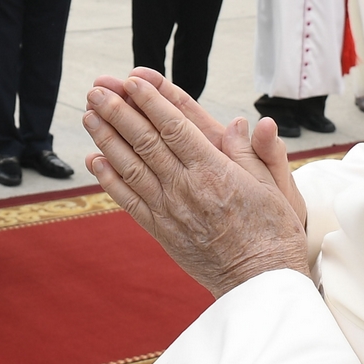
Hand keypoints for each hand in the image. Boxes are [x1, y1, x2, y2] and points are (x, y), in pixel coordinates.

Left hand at [91, 68, 303, 225]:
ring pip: (130, 167)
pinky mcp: (161, 231)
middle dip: (118, 112)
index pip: (175, 127)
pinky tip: (95, 160)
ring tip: (89, 115)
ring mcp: (170, 211)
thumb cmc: (272, 232)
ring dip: (106, 139)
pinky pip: (129, 201)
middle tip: (98, 88)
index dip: (150, 101)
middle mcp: (186, 188)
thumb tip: (240, 122)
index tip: (132, 80)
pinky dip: (109, 179)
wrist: (260, 282)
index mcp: (215, 171)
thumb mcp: (274, 187)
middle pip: (145, 142)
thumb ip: (252, 153)